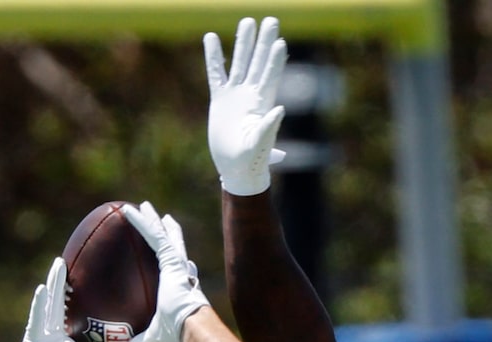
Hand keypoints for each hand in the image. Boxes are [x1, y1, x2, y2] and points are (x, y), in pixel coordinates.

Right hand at [16, 258, 152, 341]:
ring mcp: (40, 340)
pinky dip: (39, 307)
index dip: (70, 294)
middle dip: (58, 282)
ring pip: (46, 308)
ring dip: (50, 288)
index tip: (76, 275)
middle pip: (55, 304)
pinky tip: (42, 290)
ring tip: (56, 268)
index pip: (68, 311)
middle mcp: (51, 337)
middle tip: (62, 261)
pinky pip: (36, 322)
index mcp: (65, 341)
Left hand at [122, 202, 210, 341]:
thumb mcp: (156, 334)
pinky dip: (141, 222)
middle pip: (173, 244)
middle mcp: (181, 270)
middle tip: (162, 218)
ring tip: (144, 206)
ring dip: (152, 219)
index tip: (173, 250)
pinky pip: (153, 235)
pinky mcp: (171, 257)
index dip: (176, 257)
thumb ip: (144, 338)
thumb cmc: (178, 331)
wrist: (191, 325)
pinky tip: (128, 211)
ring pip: (163, 235)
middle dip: (166, 230)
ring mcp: (177, 262)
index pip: (178, 267)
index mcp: (180, 285)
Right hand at [205, 15, 288, 196]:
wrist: (236, 170)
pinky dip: (213, 57)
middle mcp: (251, 96)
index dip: (276, 60)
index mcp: (263, 105)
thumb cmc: (251, 161)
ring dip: (243, 43)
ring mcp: (236, 96)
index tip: (281, 42)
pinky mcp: (220, 100)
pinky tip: (211, 38)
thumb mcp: (261, 145)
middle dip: (264, 42)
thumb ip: (269, 128)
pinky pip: (216, 73)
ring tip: (247, 21)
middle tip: (271, 20)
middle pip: (258, 63)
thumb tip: (280, 109)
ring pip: (239, 63)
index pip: (270, 76)